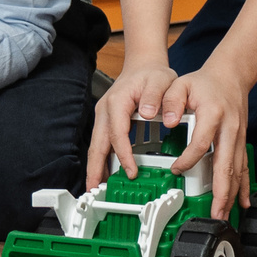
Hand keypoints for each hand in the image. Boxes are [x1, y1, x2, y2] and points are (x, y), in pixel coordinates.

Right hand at [87, 60, 175, 185]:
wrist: (143, 66)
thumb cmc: (152, 74)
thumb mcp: (161, 80)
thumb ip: (155, 96)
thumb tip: (146, 113)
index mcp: (117, 101)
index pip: (117, 133)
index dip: (123, 154)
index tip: (131, 170)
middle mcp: (106, 110)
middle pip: (97, 144)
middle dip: (95, 169)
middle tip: (95, 190)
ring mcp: (104, 116)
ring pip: (97, 146)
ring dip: (96, 167)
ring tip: (97, 188)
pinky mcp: (107, 121)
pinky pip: (102, 143)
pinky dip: (102, 159)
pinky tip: (106, 173)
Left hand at [162, 64, 254, 214]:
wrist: (231, 75)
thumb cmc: (205, 82)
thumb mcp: (182, 84)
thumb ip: (171, 100)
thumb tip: (167, 120)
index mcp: (214, 115)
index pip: (201, 143)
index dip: (188, 160)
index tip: (176, 168)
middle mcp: (230, 129)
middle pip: (226, 165)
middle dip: (221, 193)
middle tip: (215, 214)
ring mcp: (238, 137)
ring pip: (237, 170)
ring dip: (232, 194)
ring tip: (224, 215)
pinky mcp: (240, 142)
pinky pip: (244, 167)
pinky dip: (244, 186)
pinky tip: (243, 202)